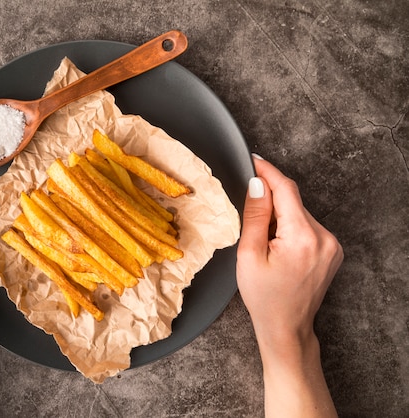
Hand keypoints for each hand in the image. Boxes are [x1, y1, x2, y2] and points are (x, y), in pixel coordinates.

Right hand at [237, 156, 342, 416]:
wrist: (286, 326)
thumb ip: (255, 216)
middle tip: (249, 219)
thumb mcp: (249, 255)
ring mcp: (332, 244)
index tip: (253, 160)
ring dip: (279, 215)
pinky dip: (290, 226)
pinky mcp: (332, 250)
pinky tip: (277, 246)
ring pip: (299, 212)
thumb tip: (258, 184)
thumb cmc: (264, 297)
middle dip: (270, 200)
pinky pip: (307, 225)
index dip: (268, 172)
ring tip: (263, 242)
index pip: (287, 190)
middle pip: (293, 201)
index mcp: (302, 238)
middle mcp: (324, 238)